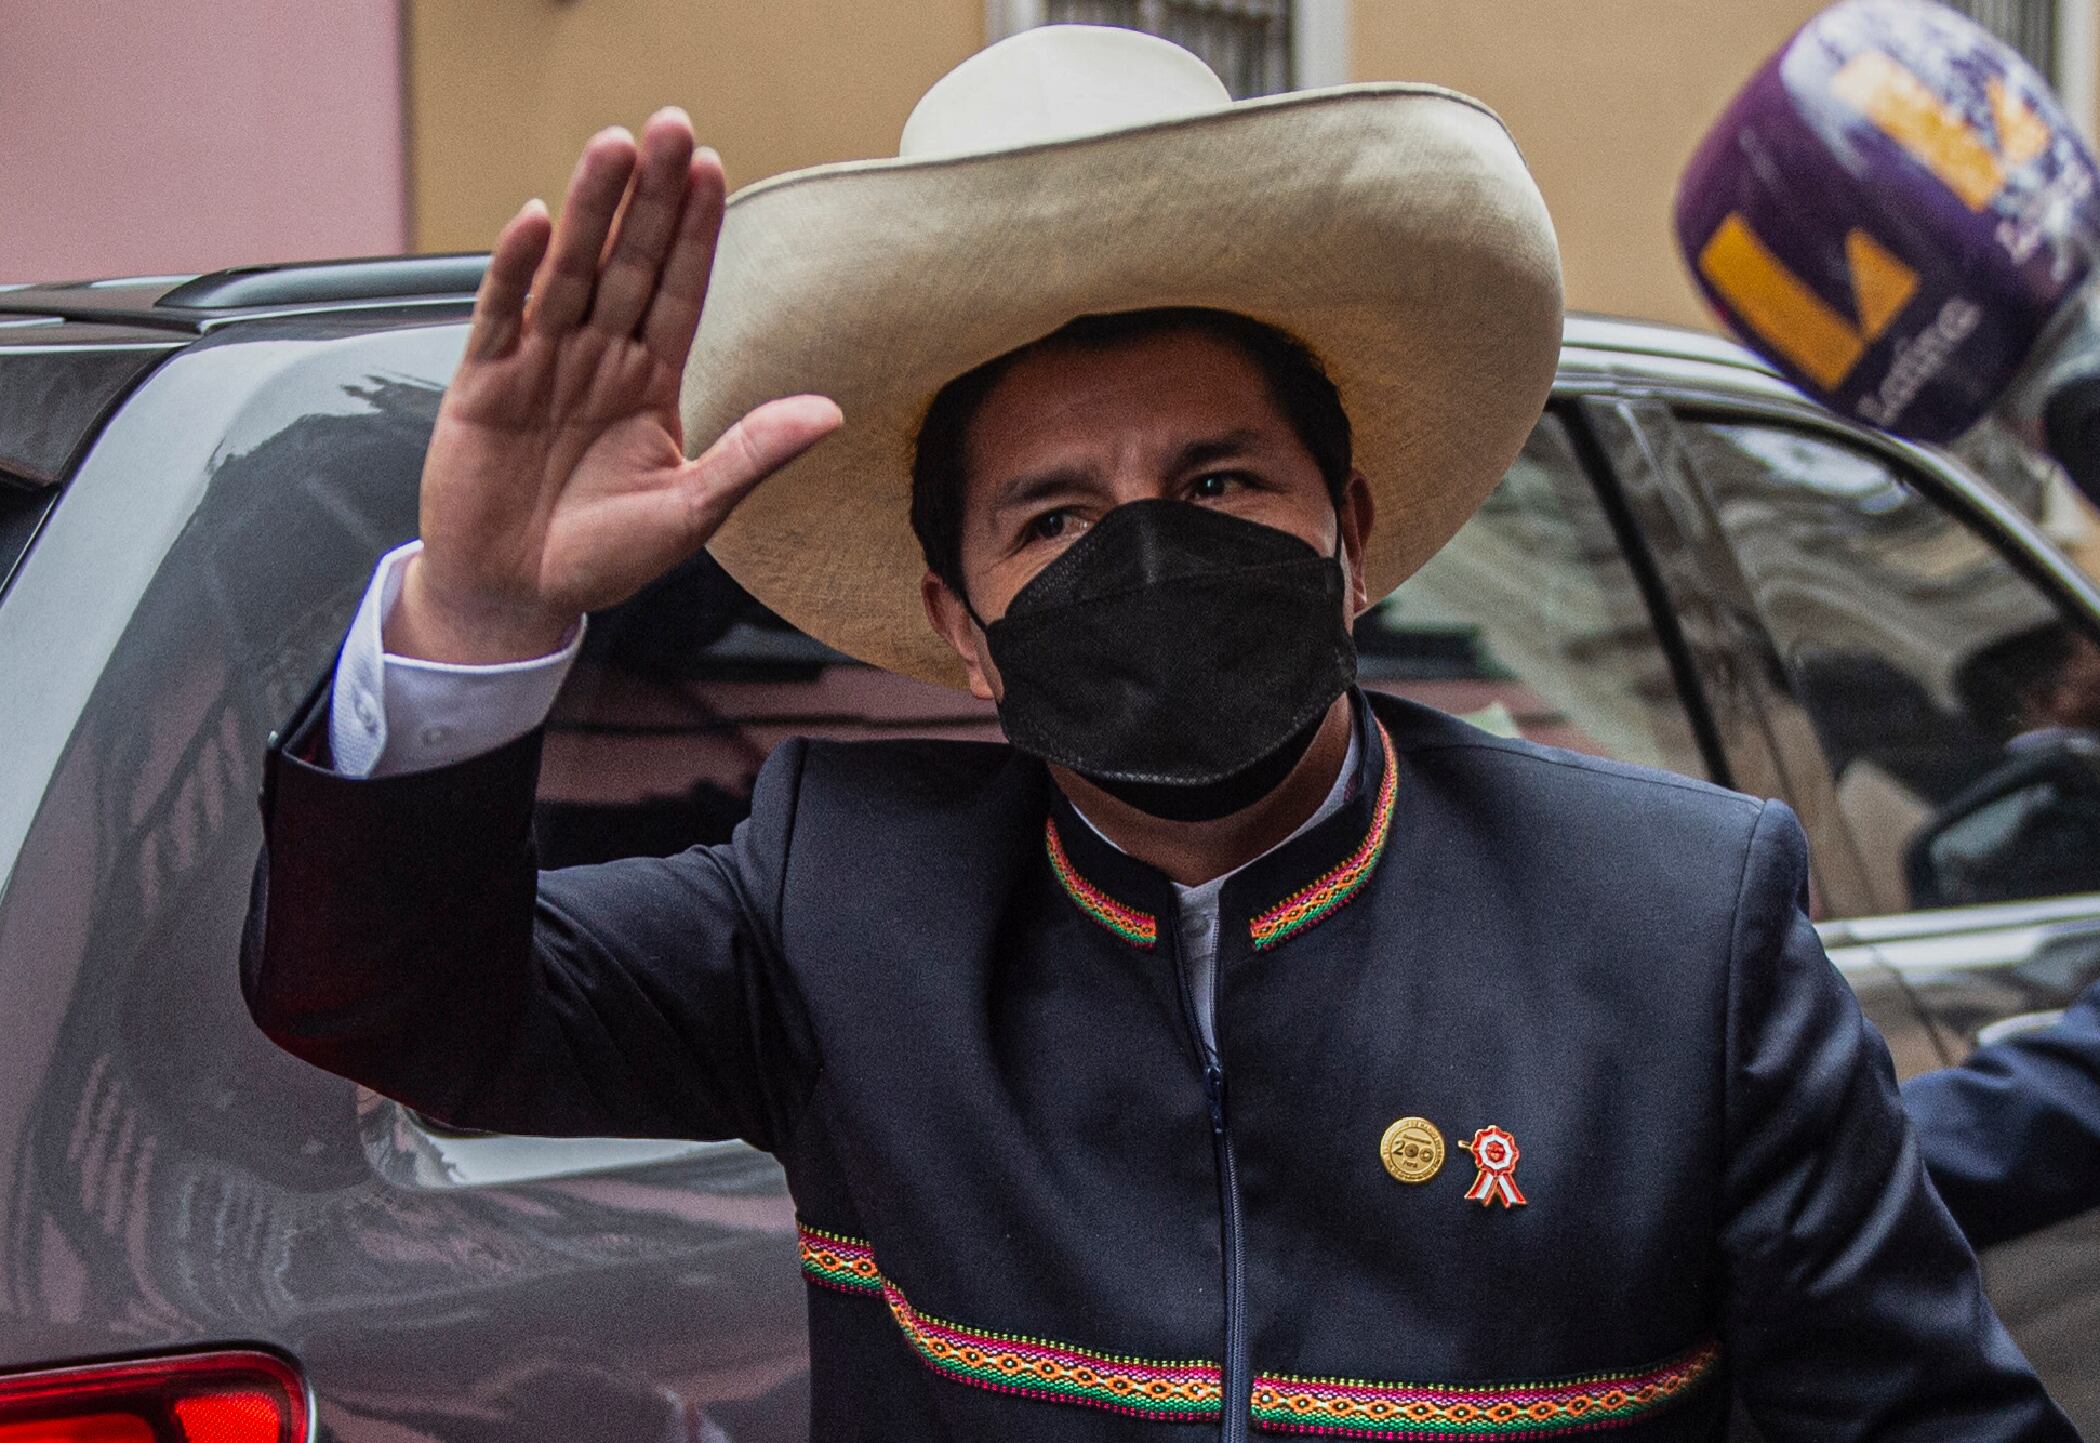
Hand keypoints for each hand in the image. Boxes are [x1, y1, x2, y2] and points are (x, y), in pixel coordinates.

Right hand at [389, 107, 841, 663]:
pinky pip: (503, 316)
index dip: (694, 233)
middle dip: (650, 198)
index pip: (679, 291)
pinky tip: (537, 221)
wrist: (515, 596)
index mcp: (650, 382)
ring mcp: (539, 365)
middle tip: (669, 127)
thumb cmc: (602, 557)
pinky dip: (517, 272)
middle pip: (628, 263)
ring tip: (612, 148)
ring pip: (571, 273)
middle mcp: (597, 359)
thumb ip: (751, 456)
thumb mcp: (690, 510)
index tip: (713, 169)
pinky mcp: (483, 385)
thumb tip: (829, 413)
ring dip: (591, 211)